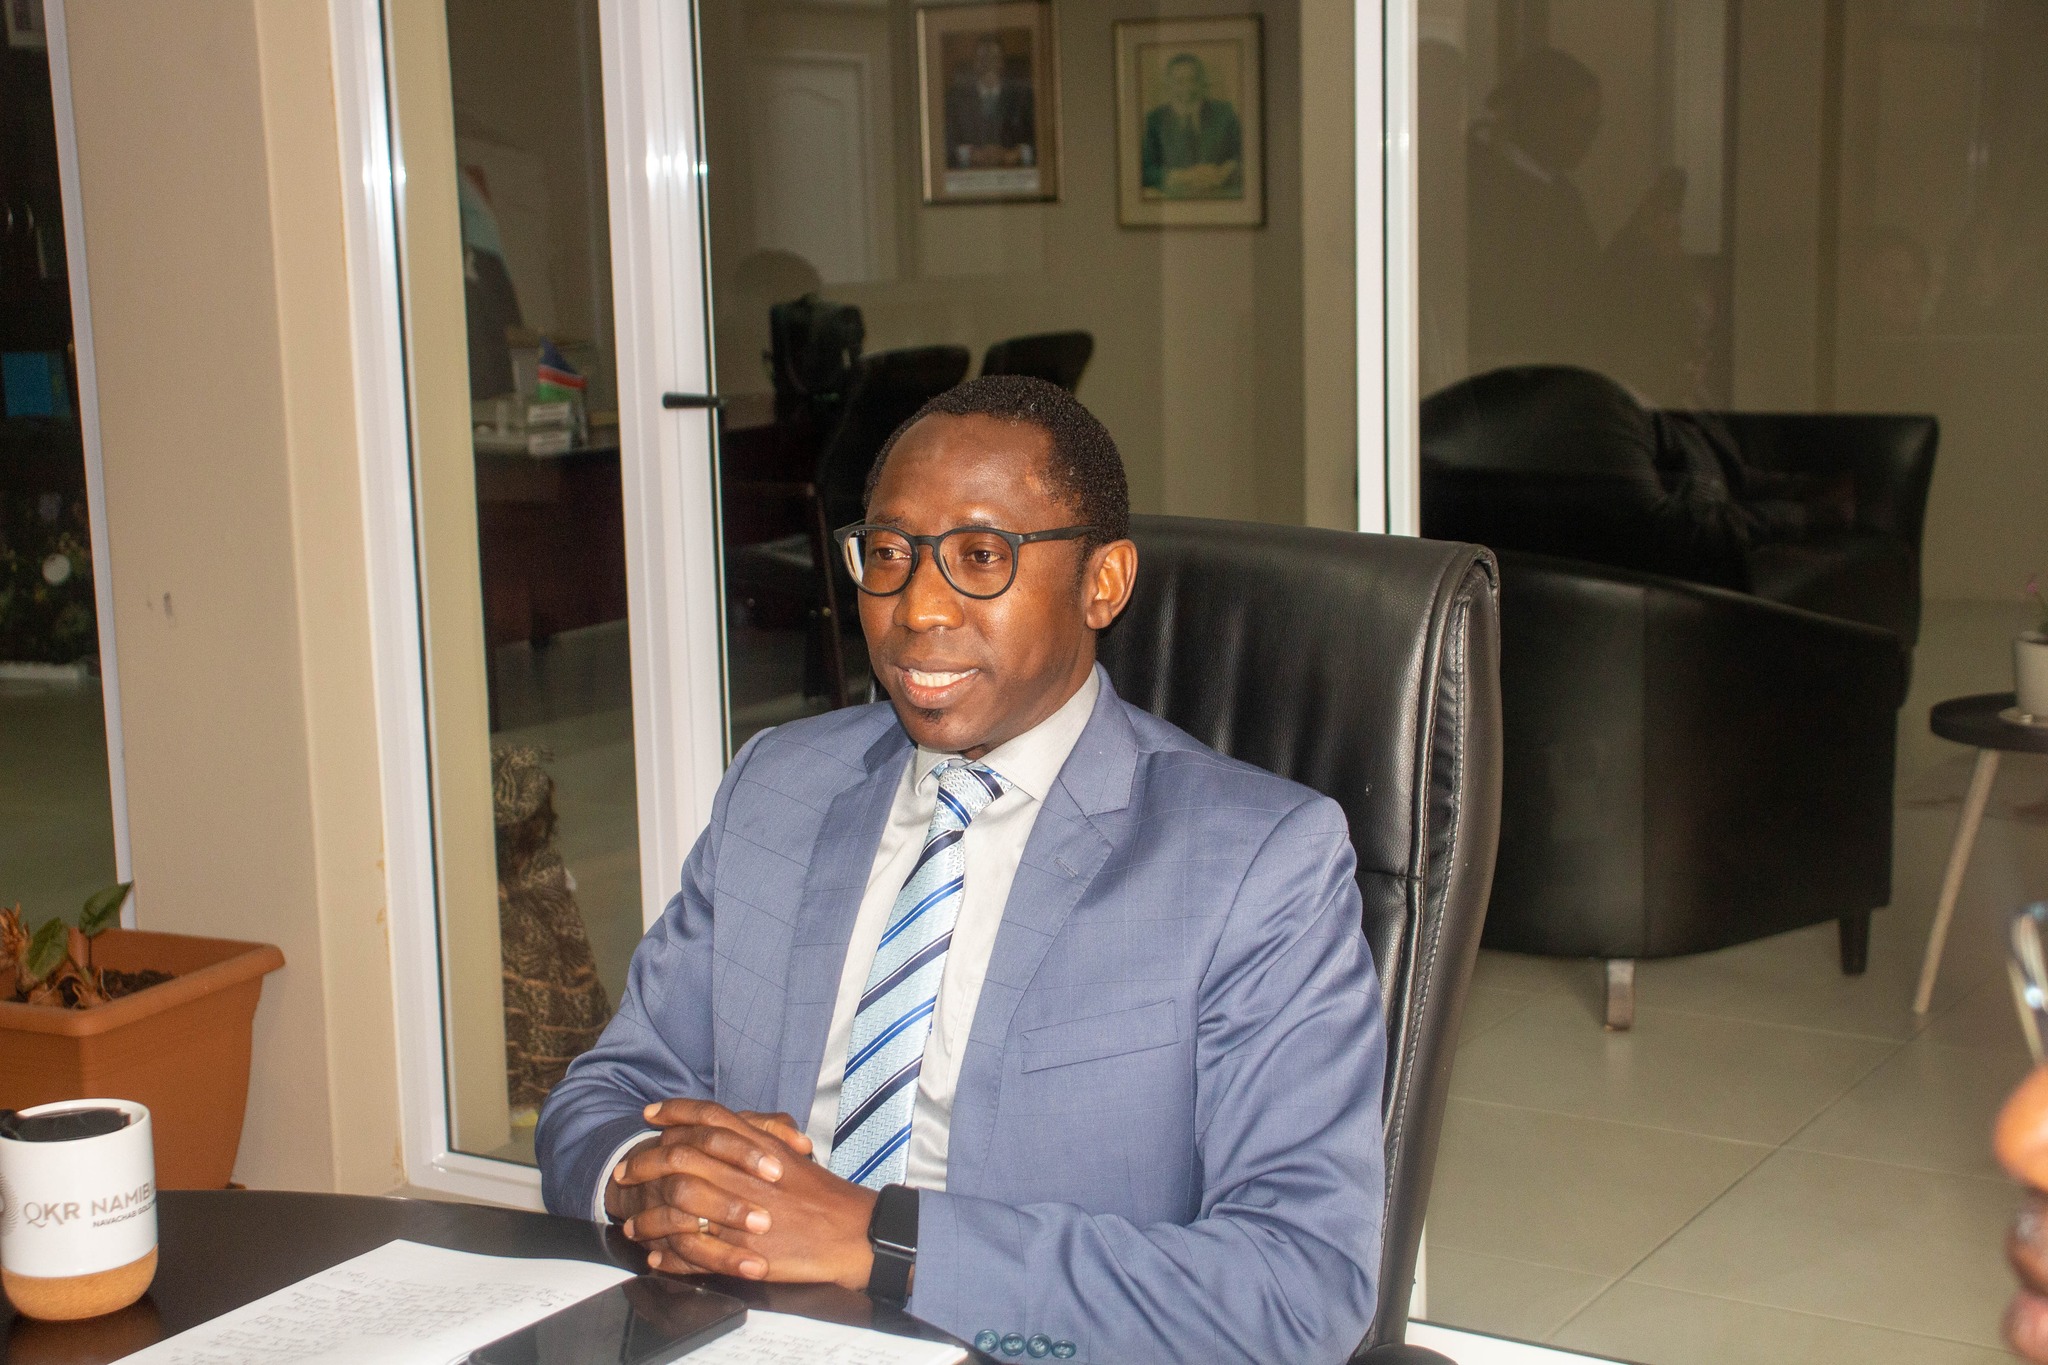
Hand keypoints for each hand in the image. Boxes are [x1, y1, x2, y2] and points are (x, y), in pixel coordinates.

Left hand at [609, 1100, 878, 1289]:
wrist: (849, 1231)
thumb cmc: (822, 1194)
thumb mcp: (790, 1153)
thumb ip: (760, 1134)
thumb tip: (731, 1124)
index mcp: (755, 1145)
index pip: (706, 1117)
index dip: (674, 1112)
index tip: (649, 1115)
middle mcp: (741, 1172)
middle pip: (678, 1158)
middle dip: (644, 1164)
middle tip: (625, 1171)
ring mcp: (736, 1211)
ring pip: (675, 1209)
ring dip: (649, 1218)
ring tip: (633, 1225)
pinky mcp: (737, 1249)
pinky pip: (690, 1252)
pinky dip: (669, 1257)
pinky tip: (658, 1259)